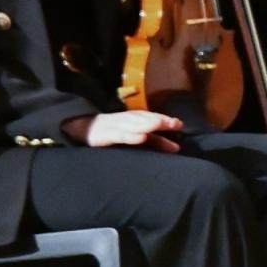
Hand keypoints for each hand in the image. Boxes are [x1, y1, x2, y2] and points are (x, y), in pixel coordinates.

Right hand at [63, 110, 182, 151]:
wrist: (86, 127)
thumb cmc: (116, 132)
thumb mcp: (136, 135)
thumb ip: (155, 141)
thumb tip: (176, 148)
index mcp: (137, 119)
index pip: (154, 119)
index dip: (166, 121)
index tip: (180, 124)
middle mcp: (129, 120)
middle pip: (147, 119)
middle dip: (161, 120)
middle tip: (176, 123)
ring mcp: (119, 126)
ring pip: (135, 124)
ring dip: (148, 124)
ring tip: (160, 124)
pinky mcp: (108, 135)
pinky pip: (121, 135)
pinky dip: (131, 135)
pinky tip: (141, 137)